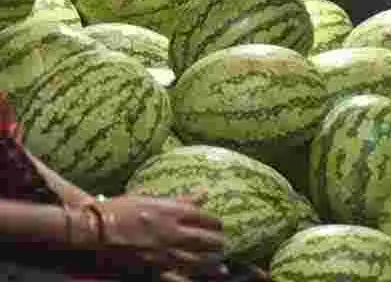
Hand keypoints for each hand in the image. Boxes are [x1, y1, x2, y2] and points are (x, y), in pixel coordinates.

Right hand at [96, 195, 224, 273]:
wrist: (93, 230)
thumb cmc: (119, 210)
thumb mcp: (151, 199)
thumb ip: (180, 199)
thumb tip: (205, 191)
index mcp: (173, 212)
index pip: (207, 218)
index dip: (216, 224)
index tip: (219, 226)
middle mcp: (173, 232)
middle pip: (208, 240)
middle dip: (219, 243)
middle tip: (224, 245)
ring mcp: (164, 252)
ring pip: (199, 260)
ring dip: (213, 262)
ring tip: (221, 264)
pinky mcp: (154, 268)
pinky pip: (180, 276)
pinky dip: (193, 278)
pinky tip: (203, 279)